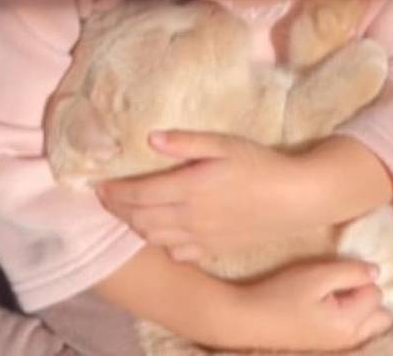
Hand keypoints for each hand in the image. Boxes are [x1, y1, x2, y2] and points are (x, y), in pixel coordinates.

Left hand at [97, 131, 315, 259]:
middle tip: (106, 198)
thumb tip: (150, 138)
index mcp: (188, 188)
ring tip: (129, 212)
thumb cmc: (260, 164)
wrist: (295, 198)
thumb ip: (186, 142)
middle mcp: (189, 217)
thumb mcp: (224, 144)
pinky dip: (162, 244)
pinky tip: (163, 232)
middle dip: (117, 209)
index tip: (98, 185)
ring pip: (155, 238)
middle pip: (140, 218)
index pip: (138, 193)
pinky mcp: (214, 249)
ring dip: (135, 226)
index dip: (114, 191)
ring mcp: (201, 237)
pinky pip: (178, 253)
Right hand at [227, 260, 392, 351]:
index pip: (376, 292)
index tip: (334, 273)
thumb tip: (376, 272)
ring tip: (335, 295)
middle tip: (340, 284)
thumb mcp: (316, 275)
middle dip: (368, 296)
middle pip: (381, 314)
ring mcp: (339, 346)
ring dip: (361, 308)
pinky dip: (351, 318)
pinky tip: (329, 308)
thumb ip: (350, 272)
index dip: (358, 276)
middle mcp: (350, 339)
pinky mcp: (327, 345)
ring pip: (370, 325)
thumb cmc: (281, 293)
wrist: (248, 319)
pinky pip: (356, 332)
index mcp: (350, 322)